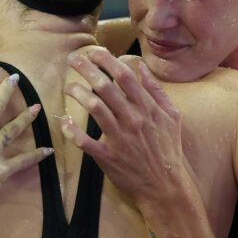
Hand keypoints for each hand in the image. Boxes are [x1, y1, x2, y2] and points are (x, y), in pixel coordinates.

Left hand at [61, 47, 184, 207]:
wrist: (165, 185)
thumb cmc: (168, 149)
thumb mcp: (171, 117)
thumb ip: (156, 91)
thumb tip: (141, 67)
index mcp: (147, 108)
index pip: (124, 76)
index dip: (106, 61)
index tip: (93, 52)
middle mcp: (132, 119)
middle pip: (106, 86)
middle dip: (87, 69)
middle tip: (73, 59)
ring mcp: (119, 138)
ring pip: (94, 108)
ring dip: (78, 94)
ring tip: (68, 87)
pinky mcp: (107, 156)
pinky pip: (84, 141)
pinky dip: (72, 131)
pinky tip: (65, 121)